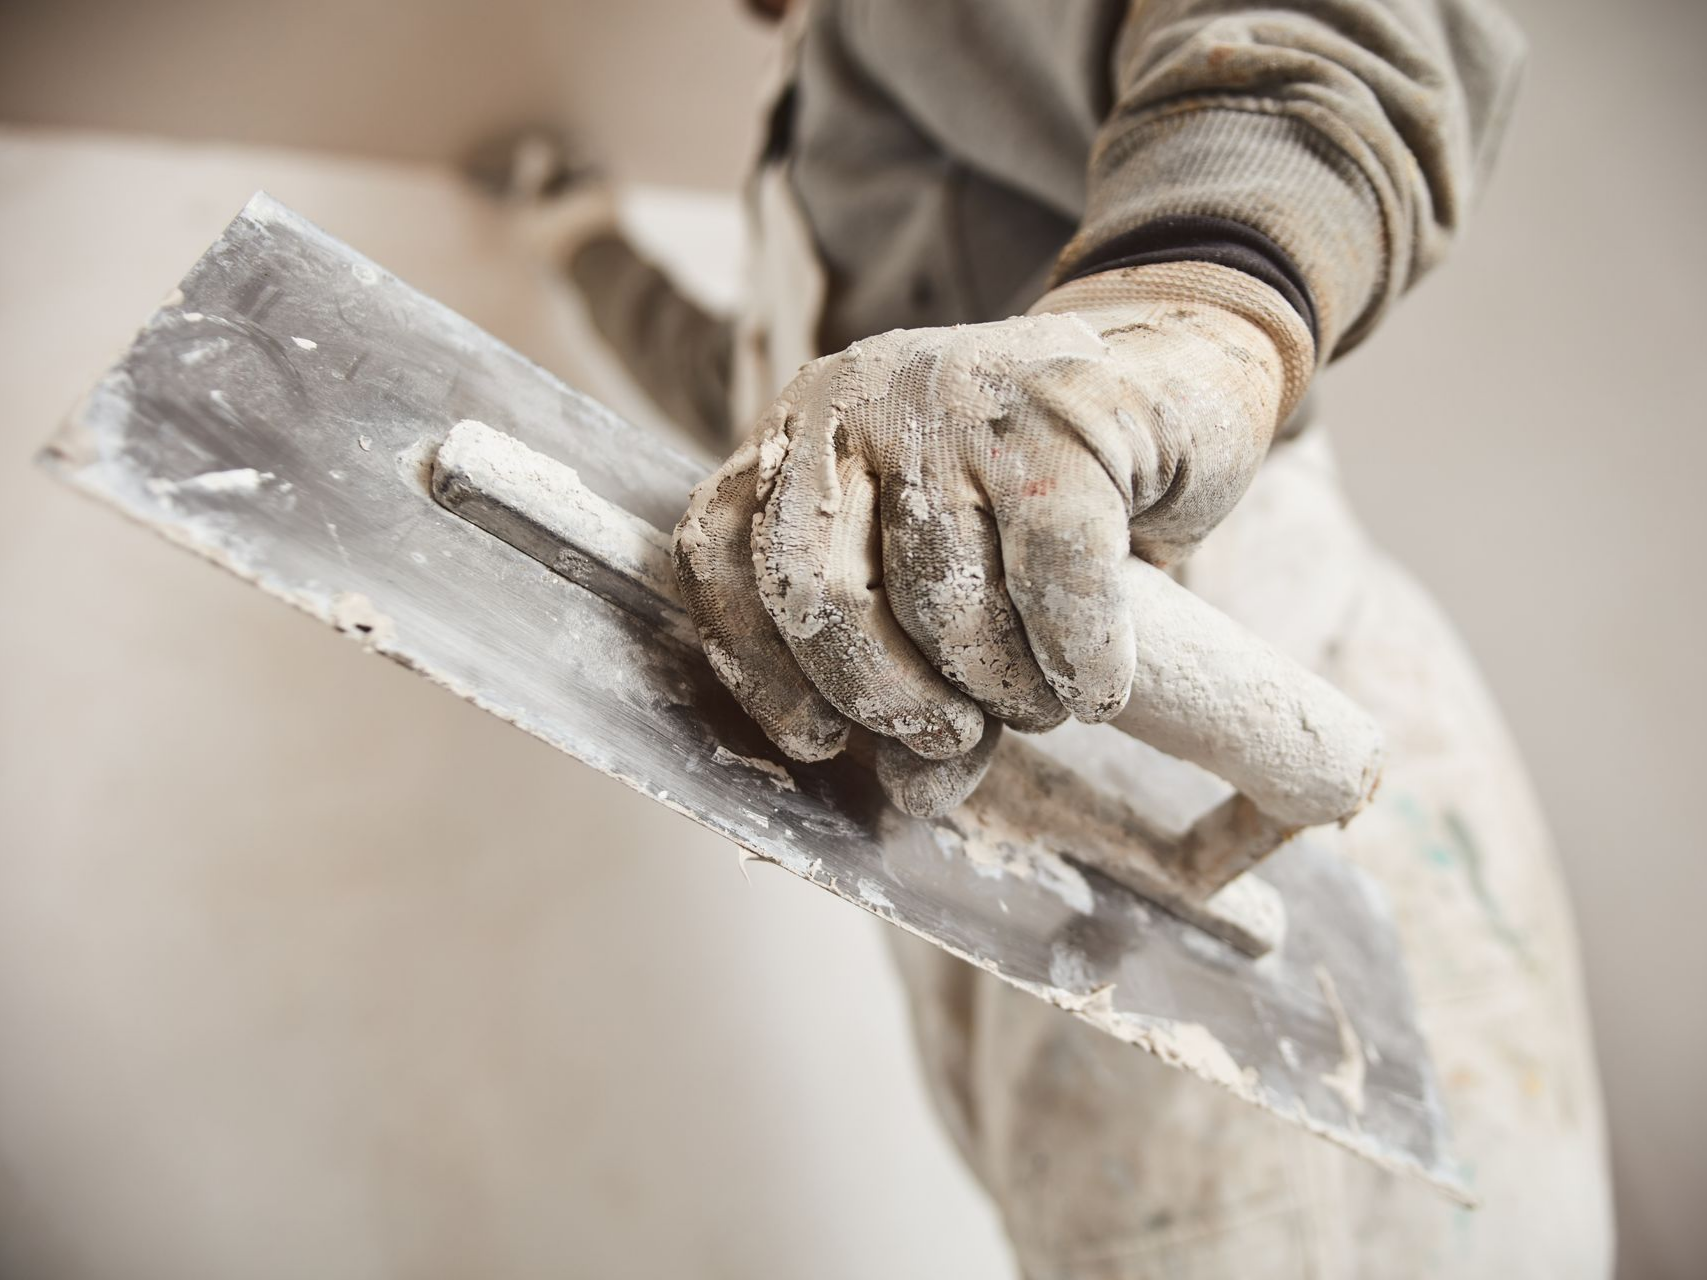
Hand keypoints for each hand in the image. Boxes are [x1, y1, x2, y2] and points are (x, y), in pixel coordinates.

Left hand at [673, 262, 1313, 812]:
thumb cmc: (1037, 501)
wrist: (1172, 381)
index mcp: (800, 433)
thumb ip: (910, 674)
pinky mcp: (1064, 418)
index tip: (816, 741)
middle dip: (887, 700)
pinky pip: (1054, 587)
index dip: (758, 669)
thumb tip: (908, 797)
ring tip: (1042, 695)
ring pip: (946, 603)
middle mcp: (856, 400)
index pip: (721, 554)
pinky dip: (1079, 663)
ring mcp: (956, 400)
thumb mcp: (942, 573)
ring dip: (1007, 690)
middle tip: (952, 733)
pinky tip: (1098, 685)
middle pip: (823, 598)